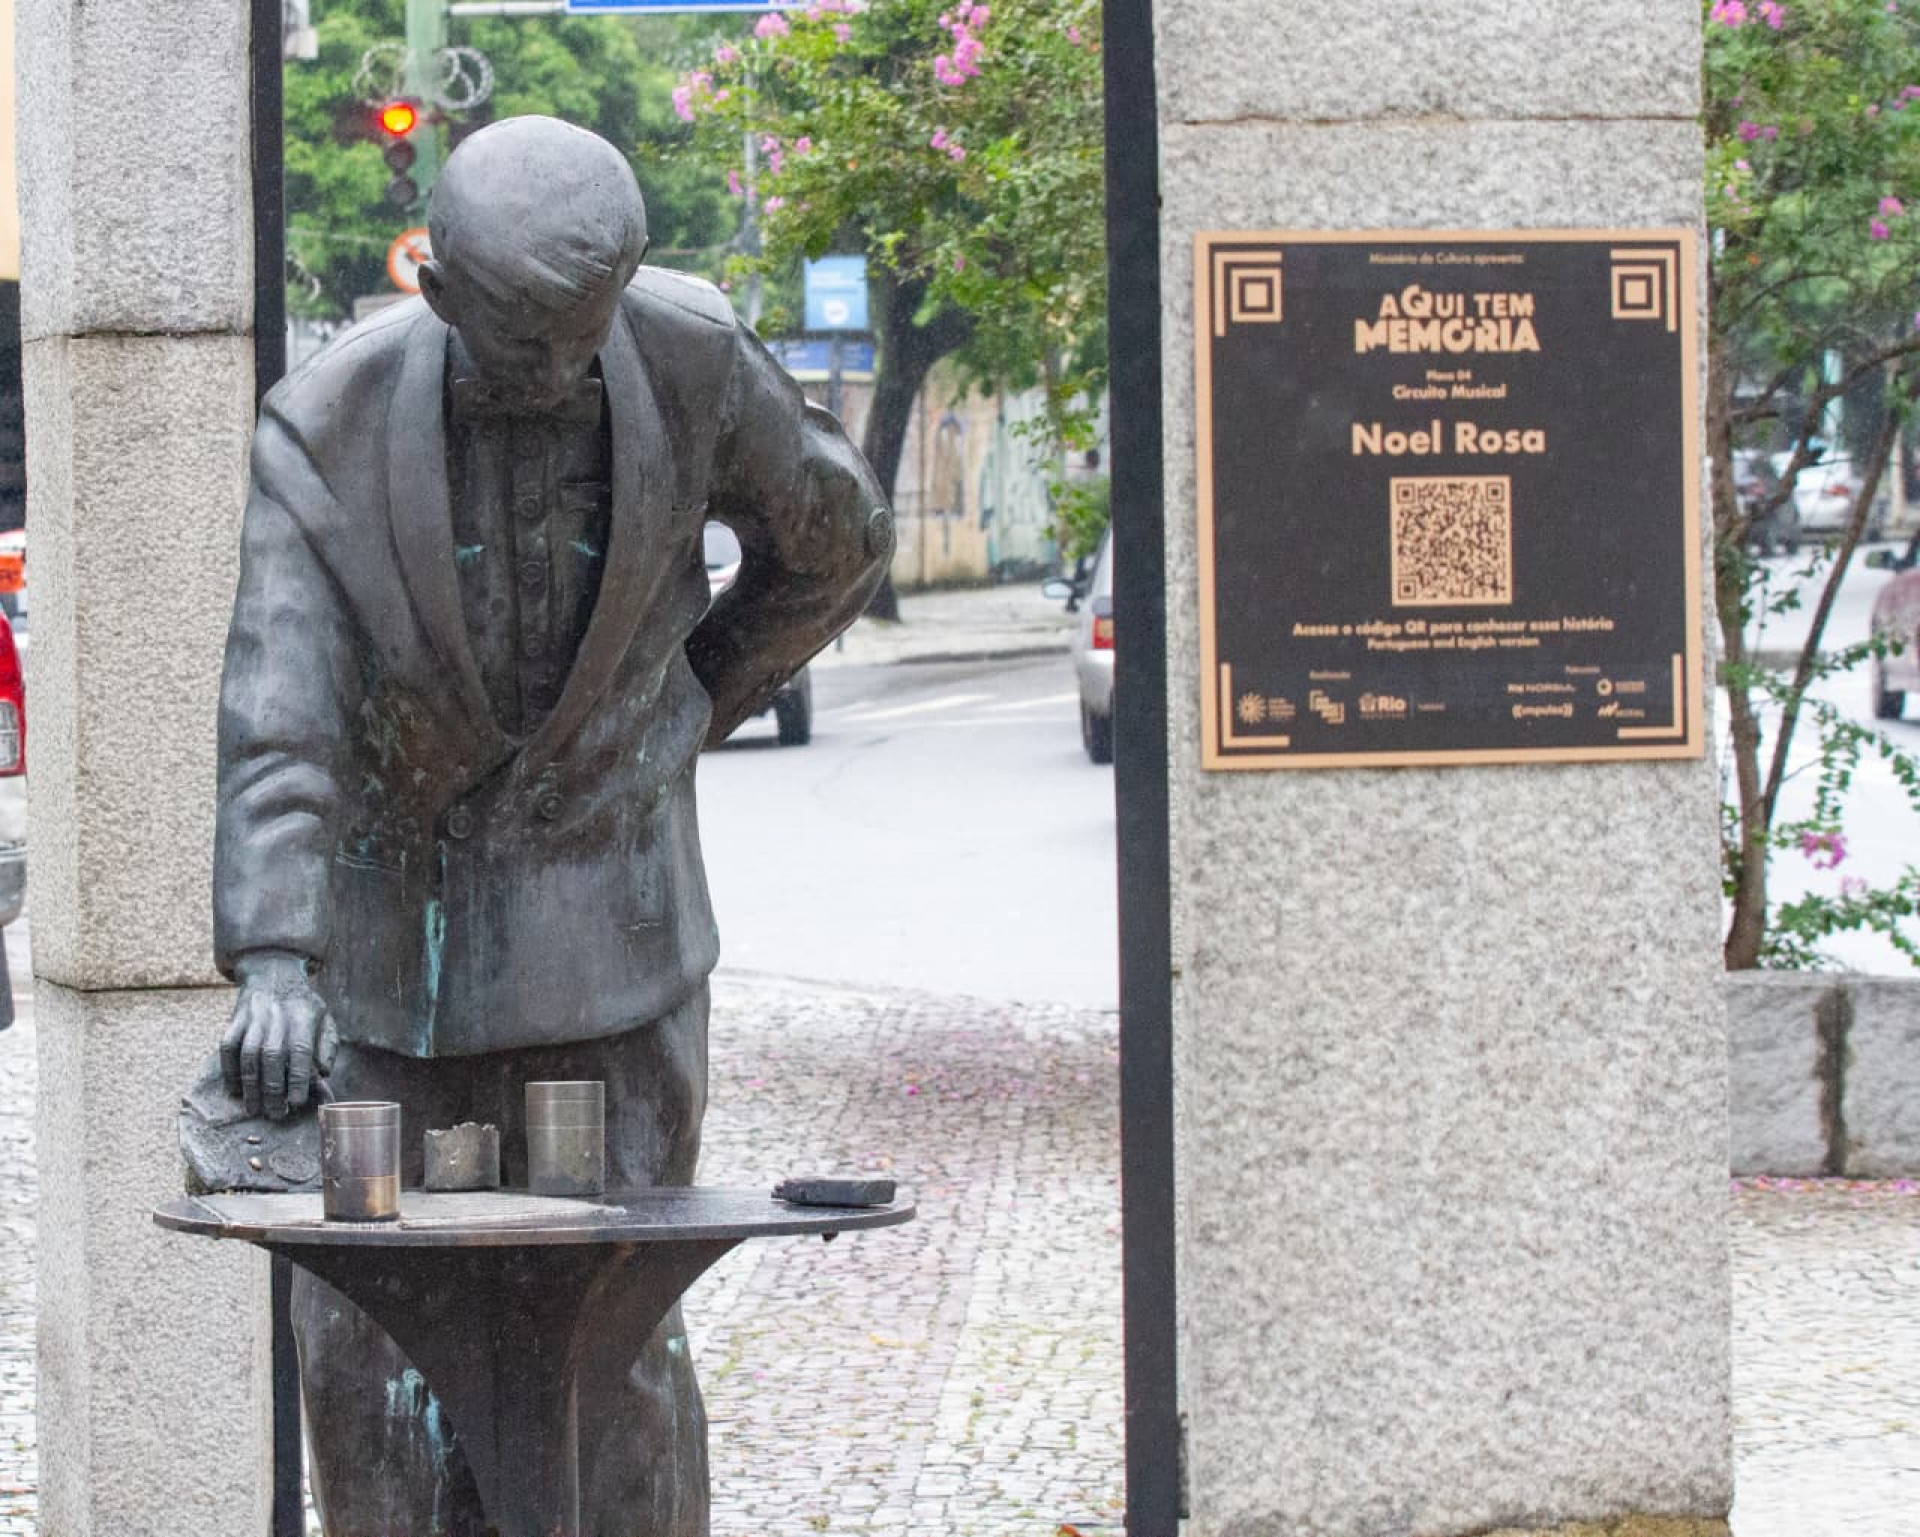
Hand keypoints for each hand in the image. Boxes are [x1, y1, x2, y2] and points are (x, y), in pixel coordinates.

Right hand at [221, 949, 338, 1119]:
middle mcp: (276, 1016)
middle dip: (272, 1088)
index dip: (298, 1078)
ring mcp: (252, 1018)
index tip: (297, 1102)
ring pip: (248, 1054)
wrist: (272, 971)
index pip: (300, 1050)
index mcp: (303, 1015)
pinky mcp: (234, 1021)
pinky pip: (227, 1048)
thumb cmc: (302, 1004)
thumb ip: (327, 1045)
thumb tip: (322, 1073)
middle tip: (275, 1114)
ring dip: (250, 1085)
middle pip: (271, 1056)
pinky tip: (235, 1091)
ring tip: (254, 1109)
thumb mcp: (324, 1017)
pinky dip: (229, 1071)